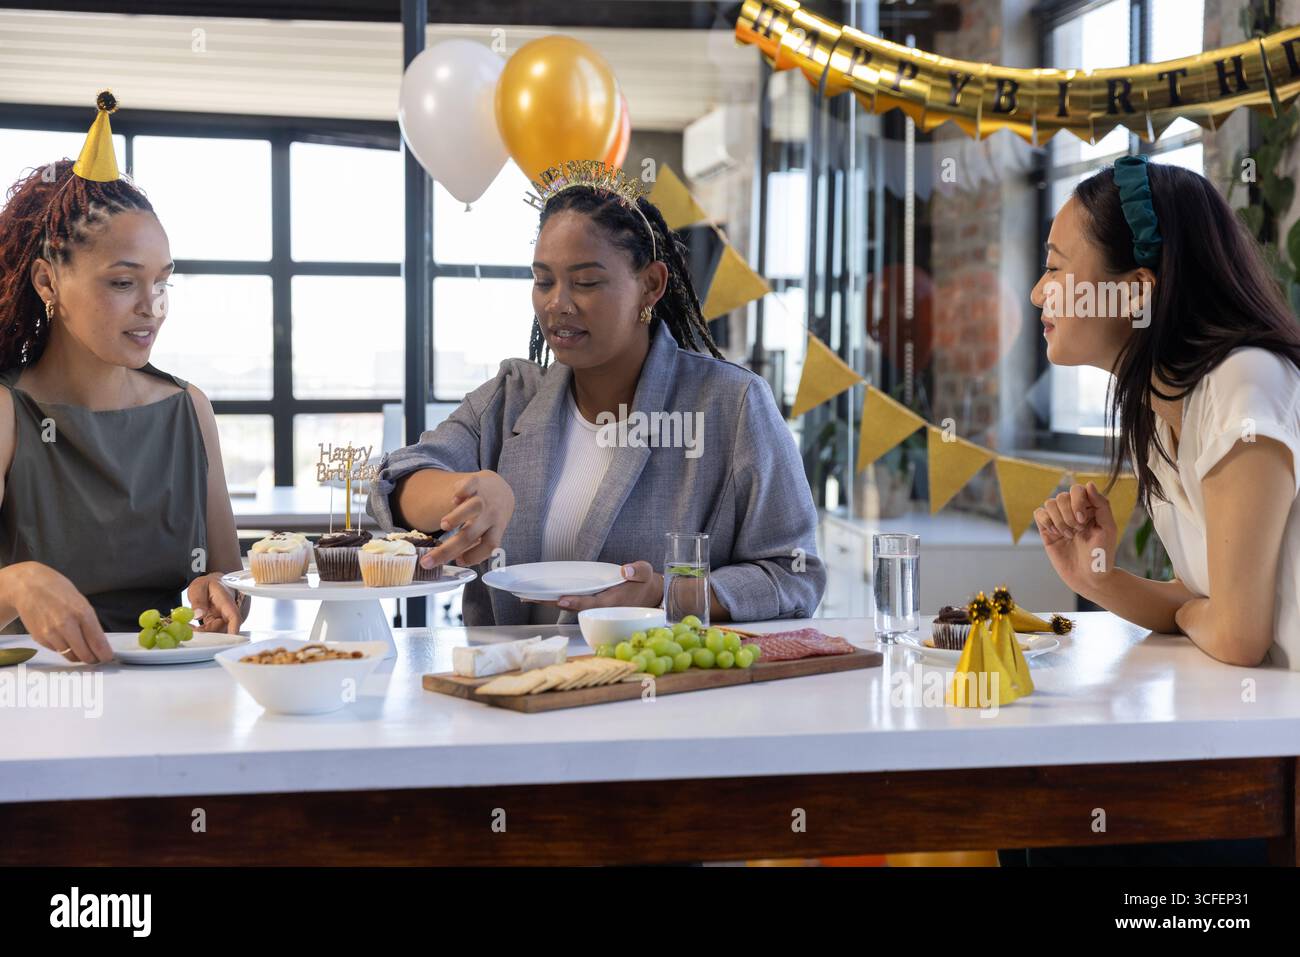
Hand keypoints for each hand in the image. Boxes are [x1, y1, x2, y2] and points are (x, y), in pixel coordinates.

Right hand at [3, 562, 110, 663]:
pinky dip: (63, 648)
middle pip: (85, 655)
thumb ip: (90, 623)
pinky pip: (57, 651)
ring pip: (70, 656)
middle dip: (93, 658)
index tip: (107, 657)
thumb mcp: (81, 603)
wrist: (29, 587)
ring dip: (78, 655)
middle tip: (96, 657)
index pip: (98, 643)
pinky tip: (63, 637)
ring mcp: (51, 633)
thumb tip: (99, 644)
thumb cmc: (58, 591)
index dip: (105, 654)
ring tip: (81, 648)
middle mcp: (66, 625)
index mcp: (82, 613)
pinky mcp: (40, 638)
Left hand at [186, 573, 243, 634]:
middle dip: (207, 634)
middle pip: (223, 629)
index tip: (228, 640)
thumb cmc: (208, 583)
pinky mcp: (217, 624)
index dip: (233, 629)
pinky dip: (200, 632)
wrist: (212, 583)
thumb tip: (198, 615)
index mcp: (226, 602)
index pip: (234, 617)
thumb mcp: (199, 587)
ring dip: (202, 634)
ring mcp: (223, 620)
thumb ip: (198, 600)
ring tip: (186, 627)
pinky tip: (190, 628)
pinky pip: (211, 632)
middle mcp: (228, 613)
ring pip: (216, 632)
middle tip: (190, 631)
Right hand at [421, 470, 514, 568]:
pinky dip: (461, 491)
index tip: (458, 562)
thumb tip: (456, 559)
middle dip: (447, 550)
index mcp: (495, 530)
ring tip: (443, 526)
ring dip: (457, 517)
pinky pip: (470, 484)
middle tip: (427, 561)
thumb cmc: (489, 518)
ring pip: (474, 507)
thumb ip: (474, 546)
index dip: (475, 556)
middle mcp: (491, 515)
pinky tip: (454, 499)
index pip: (489, 546)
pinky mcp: (476, 483)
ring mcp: (484, 498)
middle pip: (471, 534)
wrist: (499, 490)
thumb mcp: (489, 532)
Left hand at [528, 561, 662, 611]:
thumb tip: (626, 569)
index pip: (591, 603)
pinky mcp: (589, 604)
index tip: (562, 600)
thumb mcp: (646, 572)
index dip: (577, 602)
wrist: (648, 595)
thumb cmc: (644, 582)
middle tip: (528, 598)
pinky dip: (554, 601)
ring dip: (547, 603)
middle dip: (550, 603)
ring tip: (526, 597)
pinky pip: (569, 603)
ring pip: (567, 606)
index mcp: (612, 601)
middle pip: (572, 607)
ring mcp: (593, 607)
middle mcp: (599, 608)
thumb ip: (638, 570)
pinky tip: (539, 597)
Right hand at [1034, 481, 1117, 596]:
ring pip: (1049, 503)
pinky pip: (1039, 514)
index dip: (1077, 501)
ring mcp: (1059, 520)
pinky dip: (1046, 521)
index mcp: (1089, 508)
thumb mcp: (1108, 528)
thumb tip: (1088, 484)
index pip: (1077, 490)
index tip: (1083, 521)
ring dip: (1058, 519)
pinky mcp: (1047, 530)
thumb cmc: (1102, 554)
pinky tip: (1055, 533)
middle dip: (1068, 514)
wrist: (1089, 577)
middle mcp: (1073, 511)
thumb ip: (1101, 504)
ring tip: (1068, 535)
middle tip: (1077, 530)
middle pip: (1061, 496)